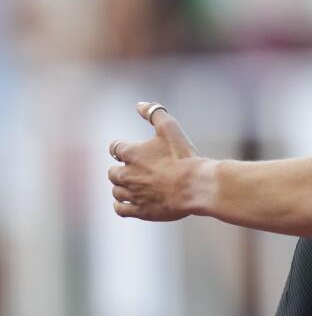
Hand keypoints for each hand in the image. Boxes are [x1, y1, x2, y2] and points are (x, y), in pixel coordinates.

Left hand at [108, 102, 204, 221]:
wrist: (194, 185)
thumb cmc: (183, 156)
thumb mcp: (170, 128)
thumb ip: (154, 113)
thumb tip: (139, 105)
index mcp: (131, 153)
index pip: (115, 148)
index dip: (121, 147)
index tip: (128, 149)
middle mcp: (126, 174)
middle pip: (112, 172)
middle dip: (120, 169)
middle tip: (135, 169)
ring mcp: (132, 194)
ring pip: (116, 191)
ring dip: (121, 187)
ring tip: (134, 185)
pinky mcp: (139, 210)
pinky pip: (120, 209)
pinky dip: (121, 205)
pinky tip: (128, 201)